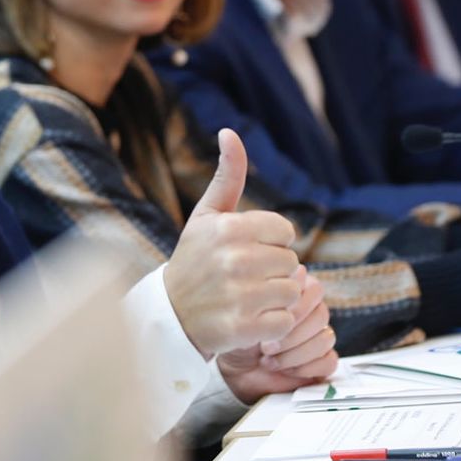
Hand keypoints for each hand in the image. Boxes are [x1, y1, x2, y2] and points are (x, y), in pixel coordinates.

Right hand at [164, 130, 301, 356]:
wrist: (168, 315)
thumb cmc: (194, 260)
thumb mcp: (206, 215)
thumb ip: (228, 175)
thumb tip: (230, 131)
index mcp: (230, 228)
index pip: (286, 231)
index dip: (270, 242)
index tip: (245, 251)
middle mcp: (235, 259)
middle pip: (291, 262)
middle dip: (272, 270)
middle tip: (243, 278)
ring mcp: (240, 296)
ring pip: (292, 291)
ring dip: (275, 298)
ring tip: (247, 298)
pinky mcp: (244, 328)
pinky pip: (285, 321)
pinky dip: (272, 324)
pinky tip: (249, 319)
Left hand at [216, 268, 337, 402]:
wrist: (233, 368)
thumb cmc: (238, 337)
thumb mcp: (247, 314)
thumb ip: (271, 295)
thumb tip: (296, 276)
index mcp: (296, 294)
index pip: (315, 290)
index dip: (296, 307)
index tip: (270, 320)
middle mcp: (310, 313)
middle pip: (322, 314)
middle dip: (292, 334)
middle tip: (266, 347)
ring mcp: (317, 337)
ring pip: (326, 338)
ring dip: (296, 353)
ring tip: (269, 360)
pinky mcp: (320, 362)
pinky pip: (329, 361)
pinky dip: (306, 368)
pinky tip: (285, 369)